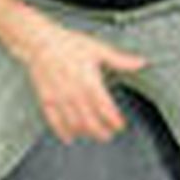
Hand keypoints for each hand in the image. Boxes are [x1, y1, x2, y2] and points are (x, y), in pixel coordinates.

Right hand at [17, 19, 146, 144]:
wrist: (40, 42)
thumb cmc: (67, 44)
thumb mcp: (97, 49)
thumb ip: (120, 60)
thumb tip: (139, 62)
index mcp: (89, 82)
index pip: (106, 109)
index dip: (114, 121)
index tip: (119, 125)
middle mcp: (75, 94)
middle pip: (91, 122)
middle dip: (101, 132)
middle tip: (108, 135)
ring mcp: (60, 99)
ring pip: (74, 124)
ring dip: (85, 133)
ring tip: (92, 134)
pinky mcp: (47, 99)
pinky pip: (54, 121)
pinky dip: (62, 132)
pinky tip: (68, 137)